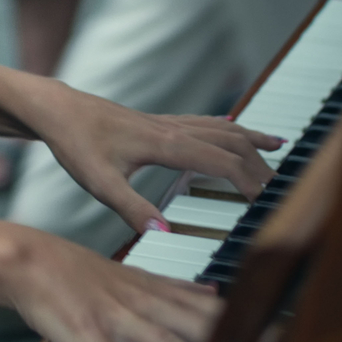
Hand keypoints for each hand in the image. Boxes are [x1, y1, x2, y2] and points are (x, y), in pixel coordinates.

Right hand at [5, 227, 244, 341]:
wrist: (30, 258)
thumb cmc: (79, 271)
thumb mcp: (134, 275)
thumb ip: (175, 288)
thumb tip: (212, 291)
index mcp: (157, 292)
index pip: (215, 310)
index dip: (253, 324)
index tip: (289, 338)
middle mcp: (144, 303)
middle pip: (200, 326)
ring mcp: (116, 318)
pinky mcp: (86, 333)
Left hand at [25, 82, 281, 233]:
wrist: (57, 109)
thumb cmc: (75, 143)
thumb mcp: (99, 182)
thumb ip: (130, 208)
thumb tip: (163, 232)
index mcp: (166, 144)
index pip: (223, 162)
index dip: (250, 182)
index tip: (269, 205)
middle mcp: (173, 129)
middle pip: (231, 144)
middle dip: (260, 165)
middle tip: (285, 189)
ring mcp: (167, 123)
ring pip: (221, 128)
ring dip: (251, 141)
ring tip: (278, 150)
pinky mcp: (158, 122)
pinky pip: (204, 123)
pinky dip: (228, 128)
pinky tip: (236, 130)